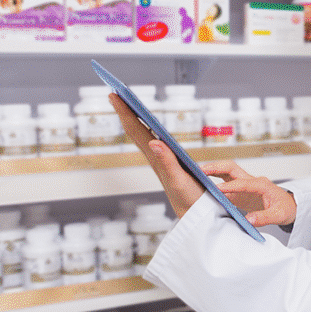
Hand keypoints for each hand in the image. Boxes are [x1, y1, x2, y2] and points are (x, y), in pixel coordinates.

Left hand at [109, 94, 203, 217]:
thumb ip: (167, 162)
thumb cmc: (189, 201)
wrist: (196, 218)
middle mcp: (155, 158)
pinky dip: (146, 129)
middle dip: (125, 111)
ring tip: (127, 105)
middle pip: (136, 130)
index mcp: (156, 158)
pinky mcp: (169, 165)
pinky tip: (148, 127)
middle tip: (115, 93)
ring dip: (133, 119)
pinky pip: (152, 142)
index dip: (125, 111)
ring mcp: (161, 161)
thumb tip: (154, 142)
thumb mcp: (179, 181)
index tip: (114, 94)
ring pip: (142, 135)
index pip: (136, 130)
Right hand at [201, 160, 296, 228]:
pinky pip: (225, 184)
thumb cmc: (285, 208)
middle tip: (199, 170)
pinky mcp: (240, 192)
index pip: (242, 183)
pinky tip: (202, 187)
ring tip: (195, 174)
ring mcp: (244, 185)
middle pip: (231, 168)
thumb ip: (265, 217)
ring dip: (212, 172)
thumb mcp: (279, 215)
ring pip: (226, 173)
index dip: (229, 187)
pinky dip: (213, 183)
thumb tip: (250, 220)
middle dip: (215, 168)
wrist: (289, 206)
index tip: (216, 190)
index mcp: (261, 185)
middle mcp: (251, 181)